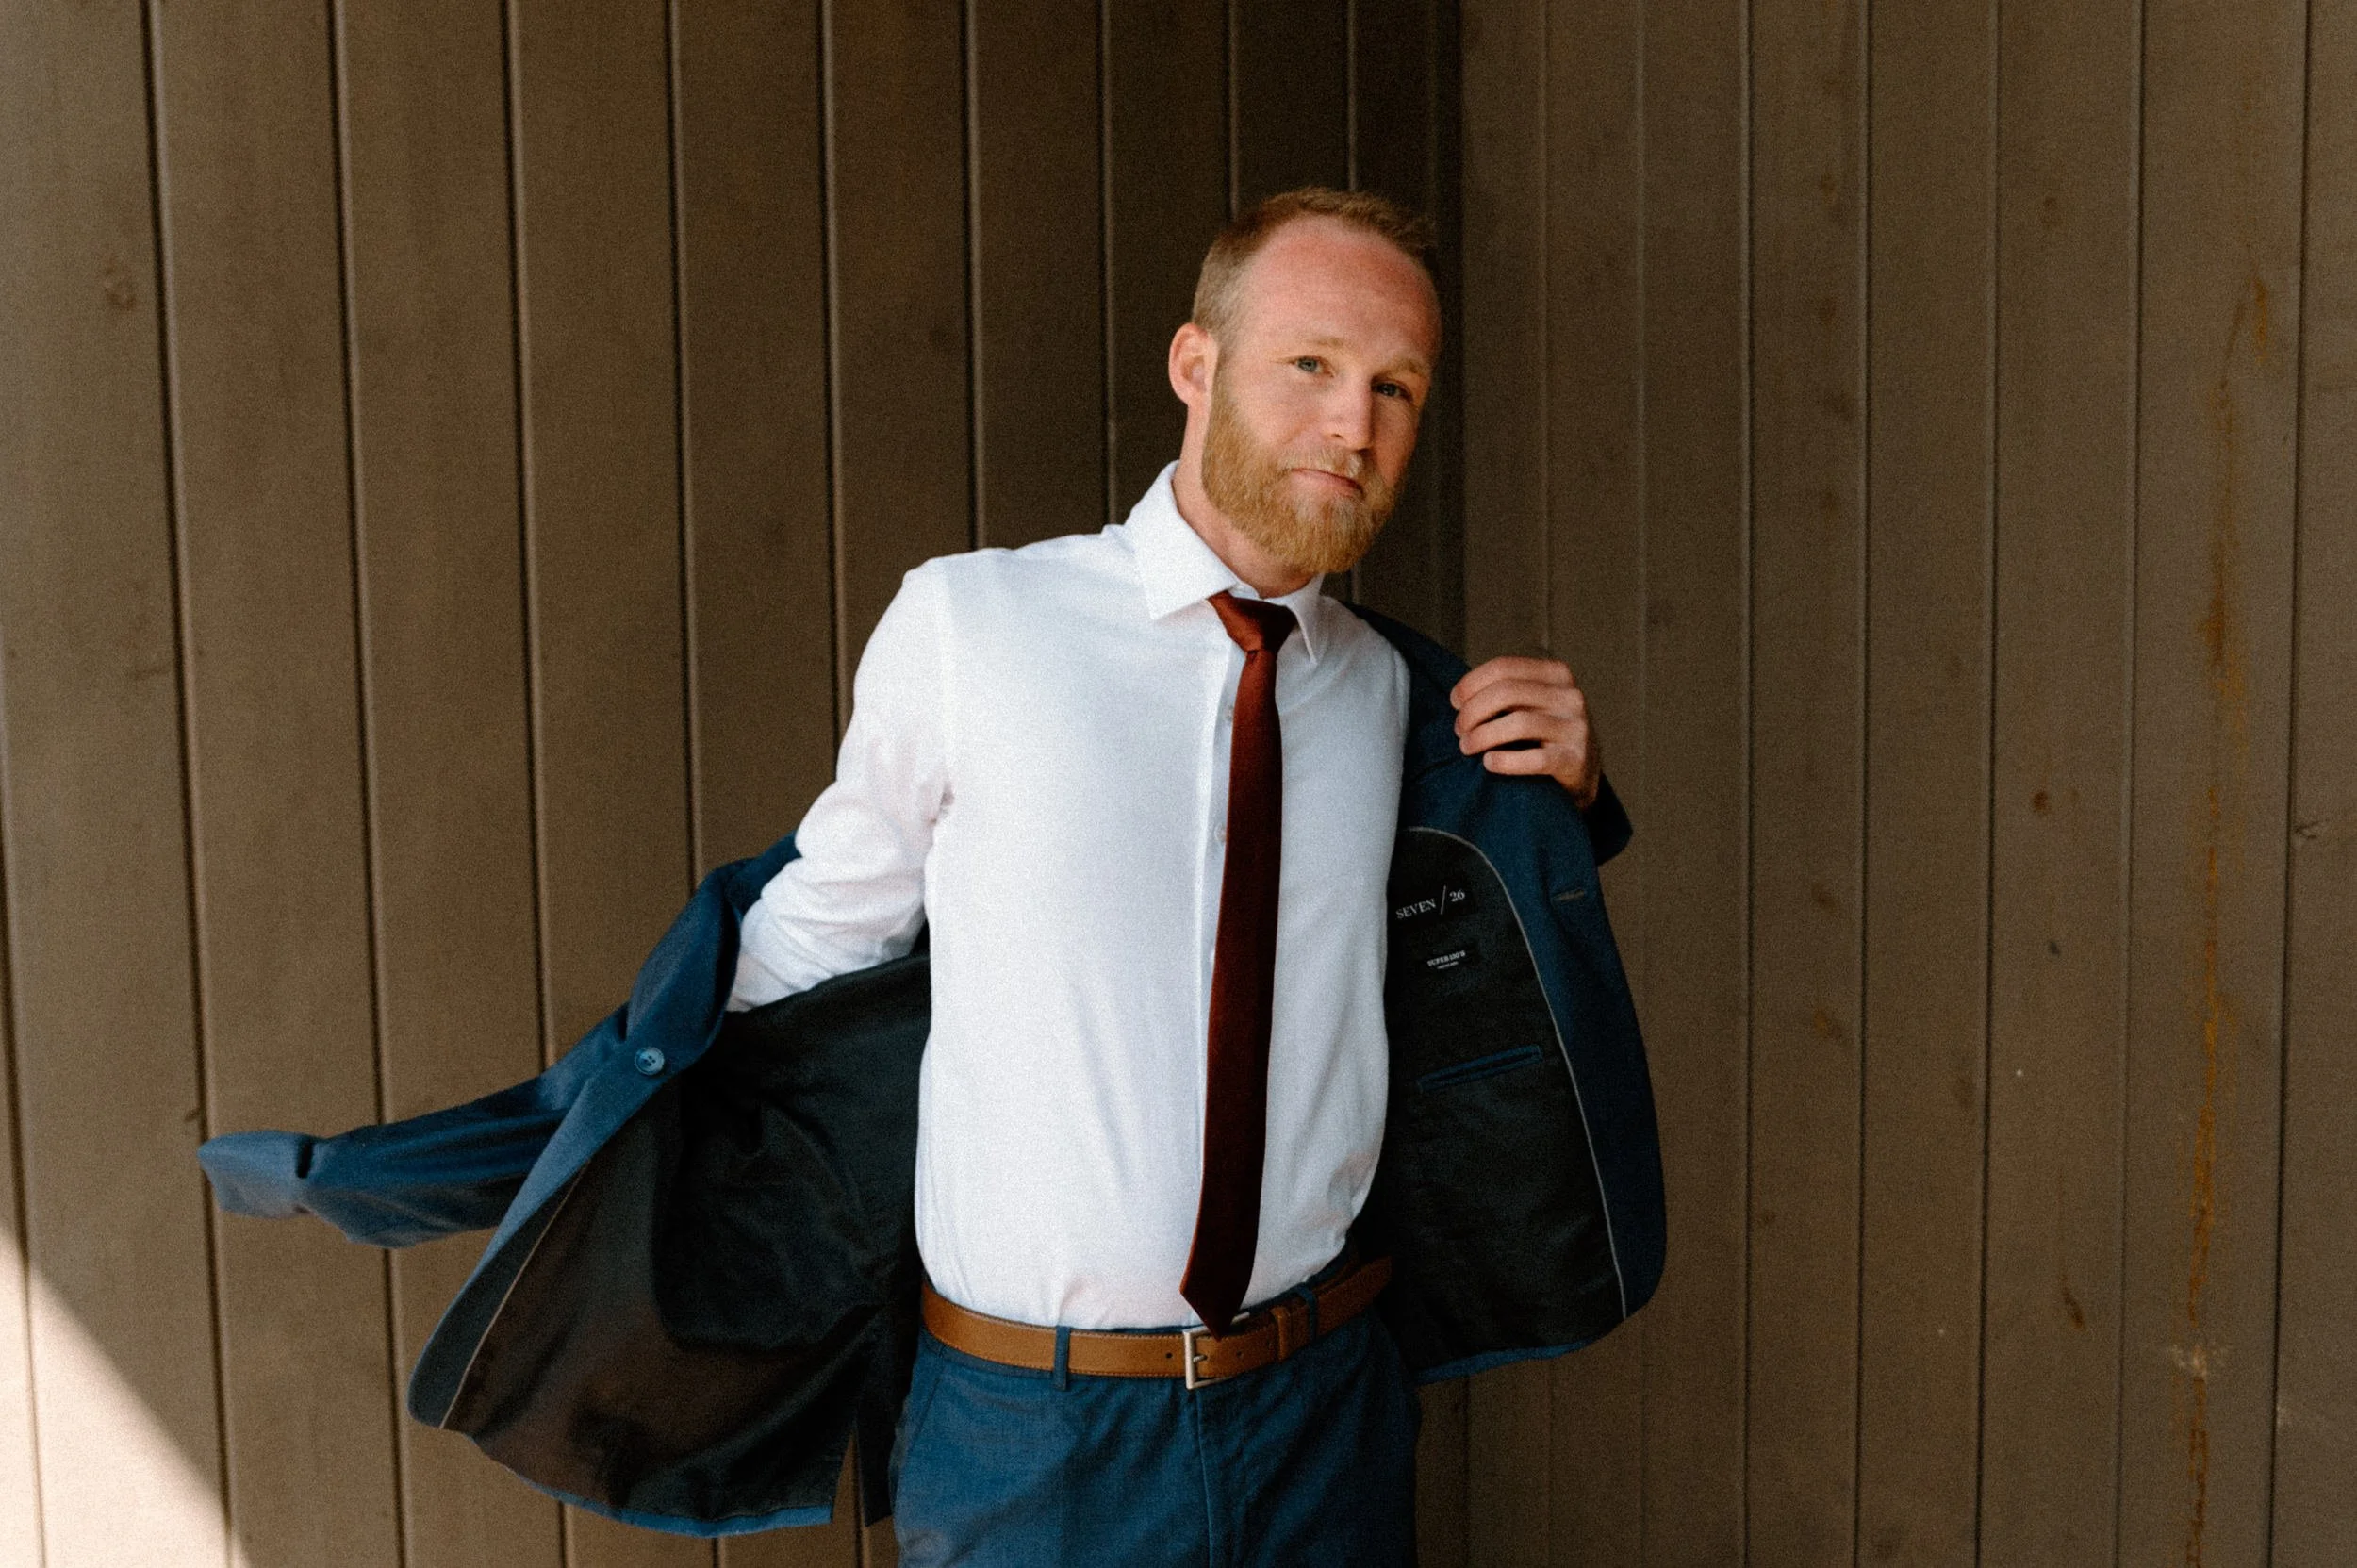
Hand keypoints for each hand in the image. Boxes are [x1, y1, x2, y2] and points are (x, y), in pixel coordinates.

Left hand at [1449, 656, 1601, 808]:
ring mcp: (1575, 728)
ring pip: (1518, 723)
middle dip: (1473, 711)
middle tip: (1459, 730)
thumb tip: (1459, 697)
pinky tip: (1489, 763)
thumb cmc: (1545, 734)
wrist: (1583, 772)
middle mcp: (1570, 697)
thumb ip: (1507, 692)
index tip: (1455, 702)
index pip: (1505, 667)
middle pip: (1507, 693)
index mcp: (1556, 674)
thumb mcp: (1533, 703)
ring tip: (1467, 747)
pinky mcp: (1575, 760)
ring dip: (1482, 735)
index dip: (1471, 683)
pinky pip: (1535, 759)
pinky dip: (1506, 761)